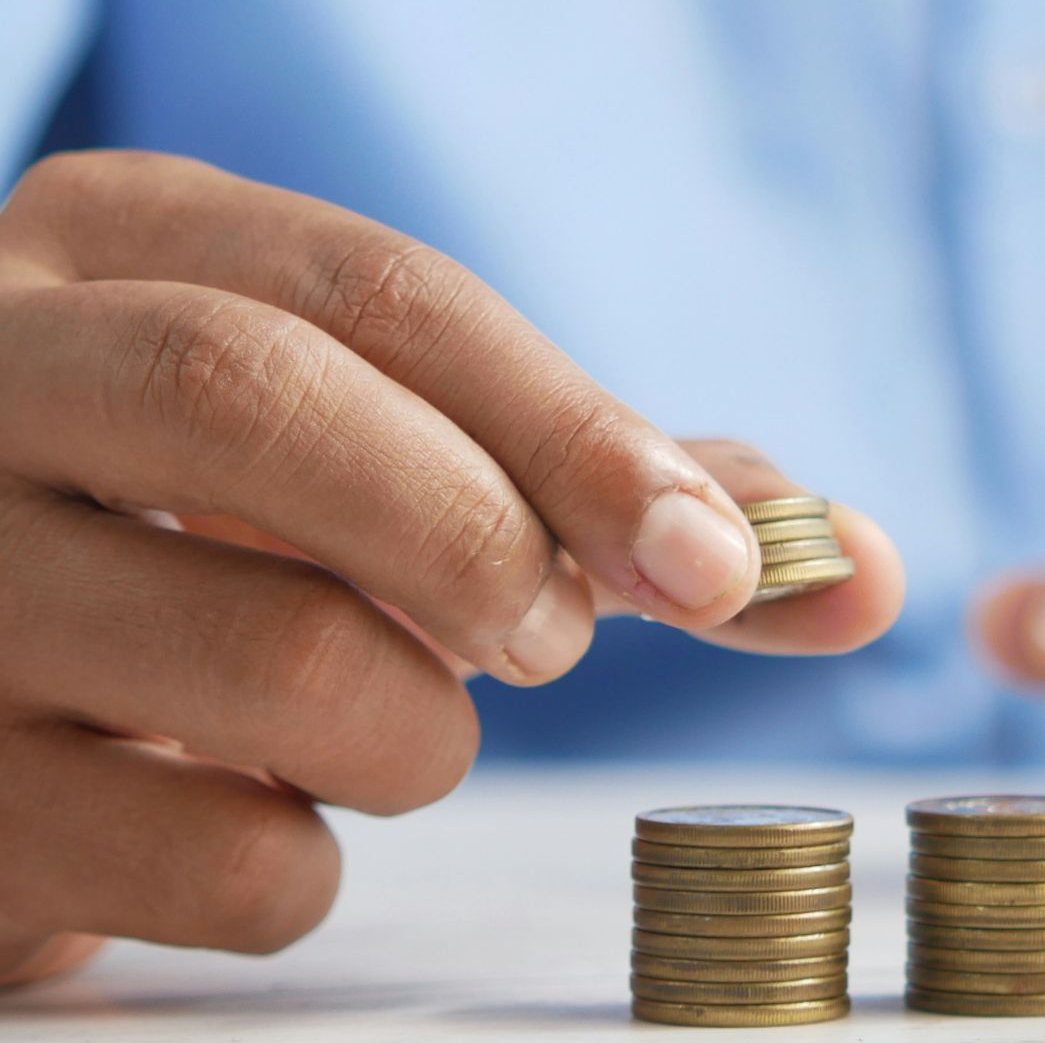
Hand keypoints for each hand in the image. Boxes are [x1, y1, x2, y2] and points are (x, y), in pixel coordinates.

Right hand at [0, 152, 903, 985]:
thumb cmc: (233, 542)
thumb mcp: (391, 458)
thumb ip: (613, 492)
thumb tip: (857, 566)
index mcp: (116, 251)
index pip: (380, 295)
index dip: (579, 430)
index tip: (719, 562)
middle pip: (262, 399)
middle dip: (478, 533)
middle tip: (551, 638)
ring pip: (265, 653)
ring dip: (418, 731)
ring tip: (391, 724)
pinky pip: (207, 859)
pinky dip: (303, 864)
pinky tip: (257, 815)